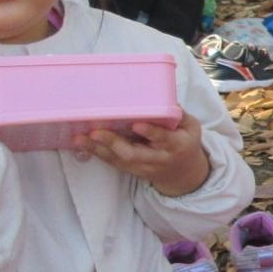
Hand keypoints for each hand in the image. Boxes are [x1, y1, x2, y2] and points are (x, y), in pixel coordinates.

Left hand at [79, 114, 209, 196]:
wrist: (182, 175)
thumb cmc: (185, 143)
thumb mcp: (192, 128)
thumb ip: (179, 114)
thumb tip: (163, 96)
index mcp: (176, 146)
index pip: (163, 139)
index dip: (150, 132)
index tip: (137, 124)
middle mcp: (157, 159)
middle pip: (133, 154)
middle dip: (113, 143)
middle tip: (96, 132)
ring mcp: (141, 167)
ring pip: (118, 160)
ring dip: (97, 149)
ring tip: (80, 138)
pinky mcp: (130, 169)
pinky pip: (112, 162)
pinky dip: (96, 152)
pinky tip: (82, 143)